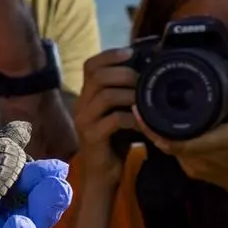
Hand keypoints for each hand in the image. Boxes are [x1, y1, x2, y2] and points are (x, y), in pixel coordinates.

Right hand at [72, 48, 137, 185]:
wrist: (103, 174)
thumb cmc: (114, 142)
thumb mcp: (117, 113)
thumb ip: (123, 94)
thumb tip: (145, 71)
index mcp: (86, 96)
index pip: (91, 65)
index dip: (110, 55)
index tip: (131, 52)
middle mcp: (81, 105)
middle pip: (98, 76)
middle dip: (124, 73)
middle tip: (143, 80)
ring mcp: (84, 121)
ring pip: (105, 95)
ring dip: (129, 94)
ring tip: (145, 99)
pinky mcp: (93, 137)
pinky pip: (114, 119)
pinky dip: (132, 118)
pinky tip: (142, 122)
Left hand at [136, 68, 227, 192]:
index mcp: (213, 143)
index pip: (173, 141)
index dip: (152, 129)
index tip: (139, 111)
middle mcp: (199, 158)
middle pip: (164, 142)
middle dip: (150, 125)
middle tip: (140, 104)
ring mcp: (193, 167)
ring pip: (168, 148)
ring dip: (159, 132)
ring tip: (150, 112)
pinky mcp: (191, 171)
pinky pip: (175, 153)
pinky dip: (170, 140)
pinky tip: (167, 126)